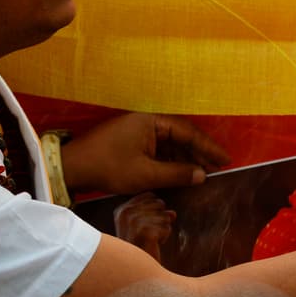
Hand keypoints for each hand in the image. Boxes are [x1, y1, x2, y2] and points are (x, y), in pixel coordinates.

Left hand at [60, 113, 230, 195]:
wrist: (70, 168)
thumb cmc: (108, 167)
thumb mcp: (145, 174)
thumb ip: (176, 173)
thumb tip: (202, 175)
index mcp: (151, 121)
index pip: (188, 132)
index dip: (209, 147)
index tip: (225, 160)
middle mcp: (146, 122)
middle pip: (181, 136)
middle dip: (199, 153)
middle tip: (218, 168)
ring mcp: (137, 132)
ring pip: (170, 144)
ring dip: (185, 159)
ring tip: (202, 174)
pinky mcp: (130, 143)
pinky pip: (158, 150)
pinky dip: (171, 161)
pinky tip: (180, 174)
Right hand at [112, 192, 175, 261]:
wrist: (132, 270)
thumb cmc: (139, 247)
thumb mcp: (147, 225)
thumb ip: (160, 213)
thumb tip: (173, 214)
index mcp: (122, 209)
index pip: (151, 197)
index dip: (154, 211)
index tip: (142, 226)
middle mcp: (125, 213)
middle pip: (159, 204)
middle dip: (159, 220)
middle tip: (145, 235)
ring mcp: (134, 221)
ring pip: (165, 216)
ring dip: (161, 230)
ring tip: (147, 241)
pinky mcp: (145, 231)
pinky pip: (167, 227)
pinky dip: (164, 237)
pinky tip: (151, 245)